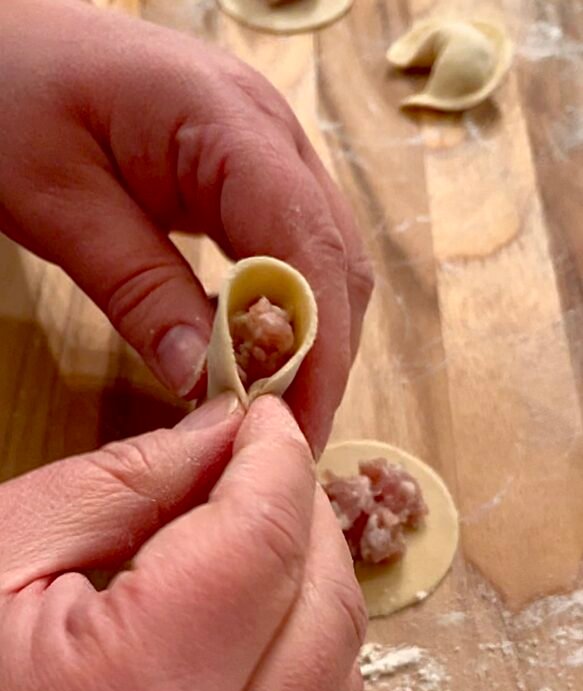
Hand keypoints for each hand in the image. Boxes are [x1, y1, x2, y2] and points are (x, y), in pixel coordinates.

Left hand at [0, 0, 372, 453]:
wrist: (1, 37)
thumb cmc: (11, 96)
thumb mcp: (60, 204)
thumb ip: (138, 290)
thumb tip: (204, 382)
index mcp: (228, 121)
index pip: (308, 246)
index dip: (317, 346)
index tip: (297, 428)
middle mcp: (270, 130)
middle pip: (335, 259)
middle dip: (324, 356)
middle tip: (288, 440)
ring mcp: (267, 147)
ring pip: (324, 259)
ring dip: (312, 339)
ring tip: (277, 412)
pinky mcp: (249, 171)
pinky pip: (291, 249)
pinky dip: (285, 313)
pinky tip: (258, 357)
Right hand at [0, 396, 364, 690]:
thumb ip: (121, 487)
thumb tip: (223, 436)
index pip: (261, 548)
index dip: (277, 464)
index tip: (266, 419)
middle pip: (325, 613)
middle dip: (308, 519)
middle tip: (263, 469)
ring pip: (340, 678)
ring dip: (316, 589)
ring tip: (260, 537)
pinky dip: (307, 660)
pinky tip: (257, 619)